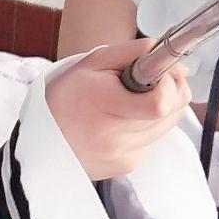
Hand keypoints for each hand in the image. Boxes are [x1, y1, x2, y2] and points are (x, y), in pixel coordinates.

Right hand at [46, 38, 192, 180]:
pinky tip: (125, 120)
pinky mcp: (129, 164)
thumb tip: (175, 62)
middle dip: (171, 89)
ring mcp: (125, 154)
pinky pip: (154, 139)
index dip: (169, 83)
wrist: (43, 143)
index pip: (160, 103)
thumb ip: (134, 54)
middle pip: (172, 112)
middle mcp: (117, 137)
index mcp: (104, 105)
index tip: (160, 70)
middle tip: (151, 80)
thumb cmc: (64, 98)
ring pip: (169, 125)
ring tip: (134, 100)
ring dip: (161, 107)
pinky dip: (148, 125)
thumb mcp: (92, 63)